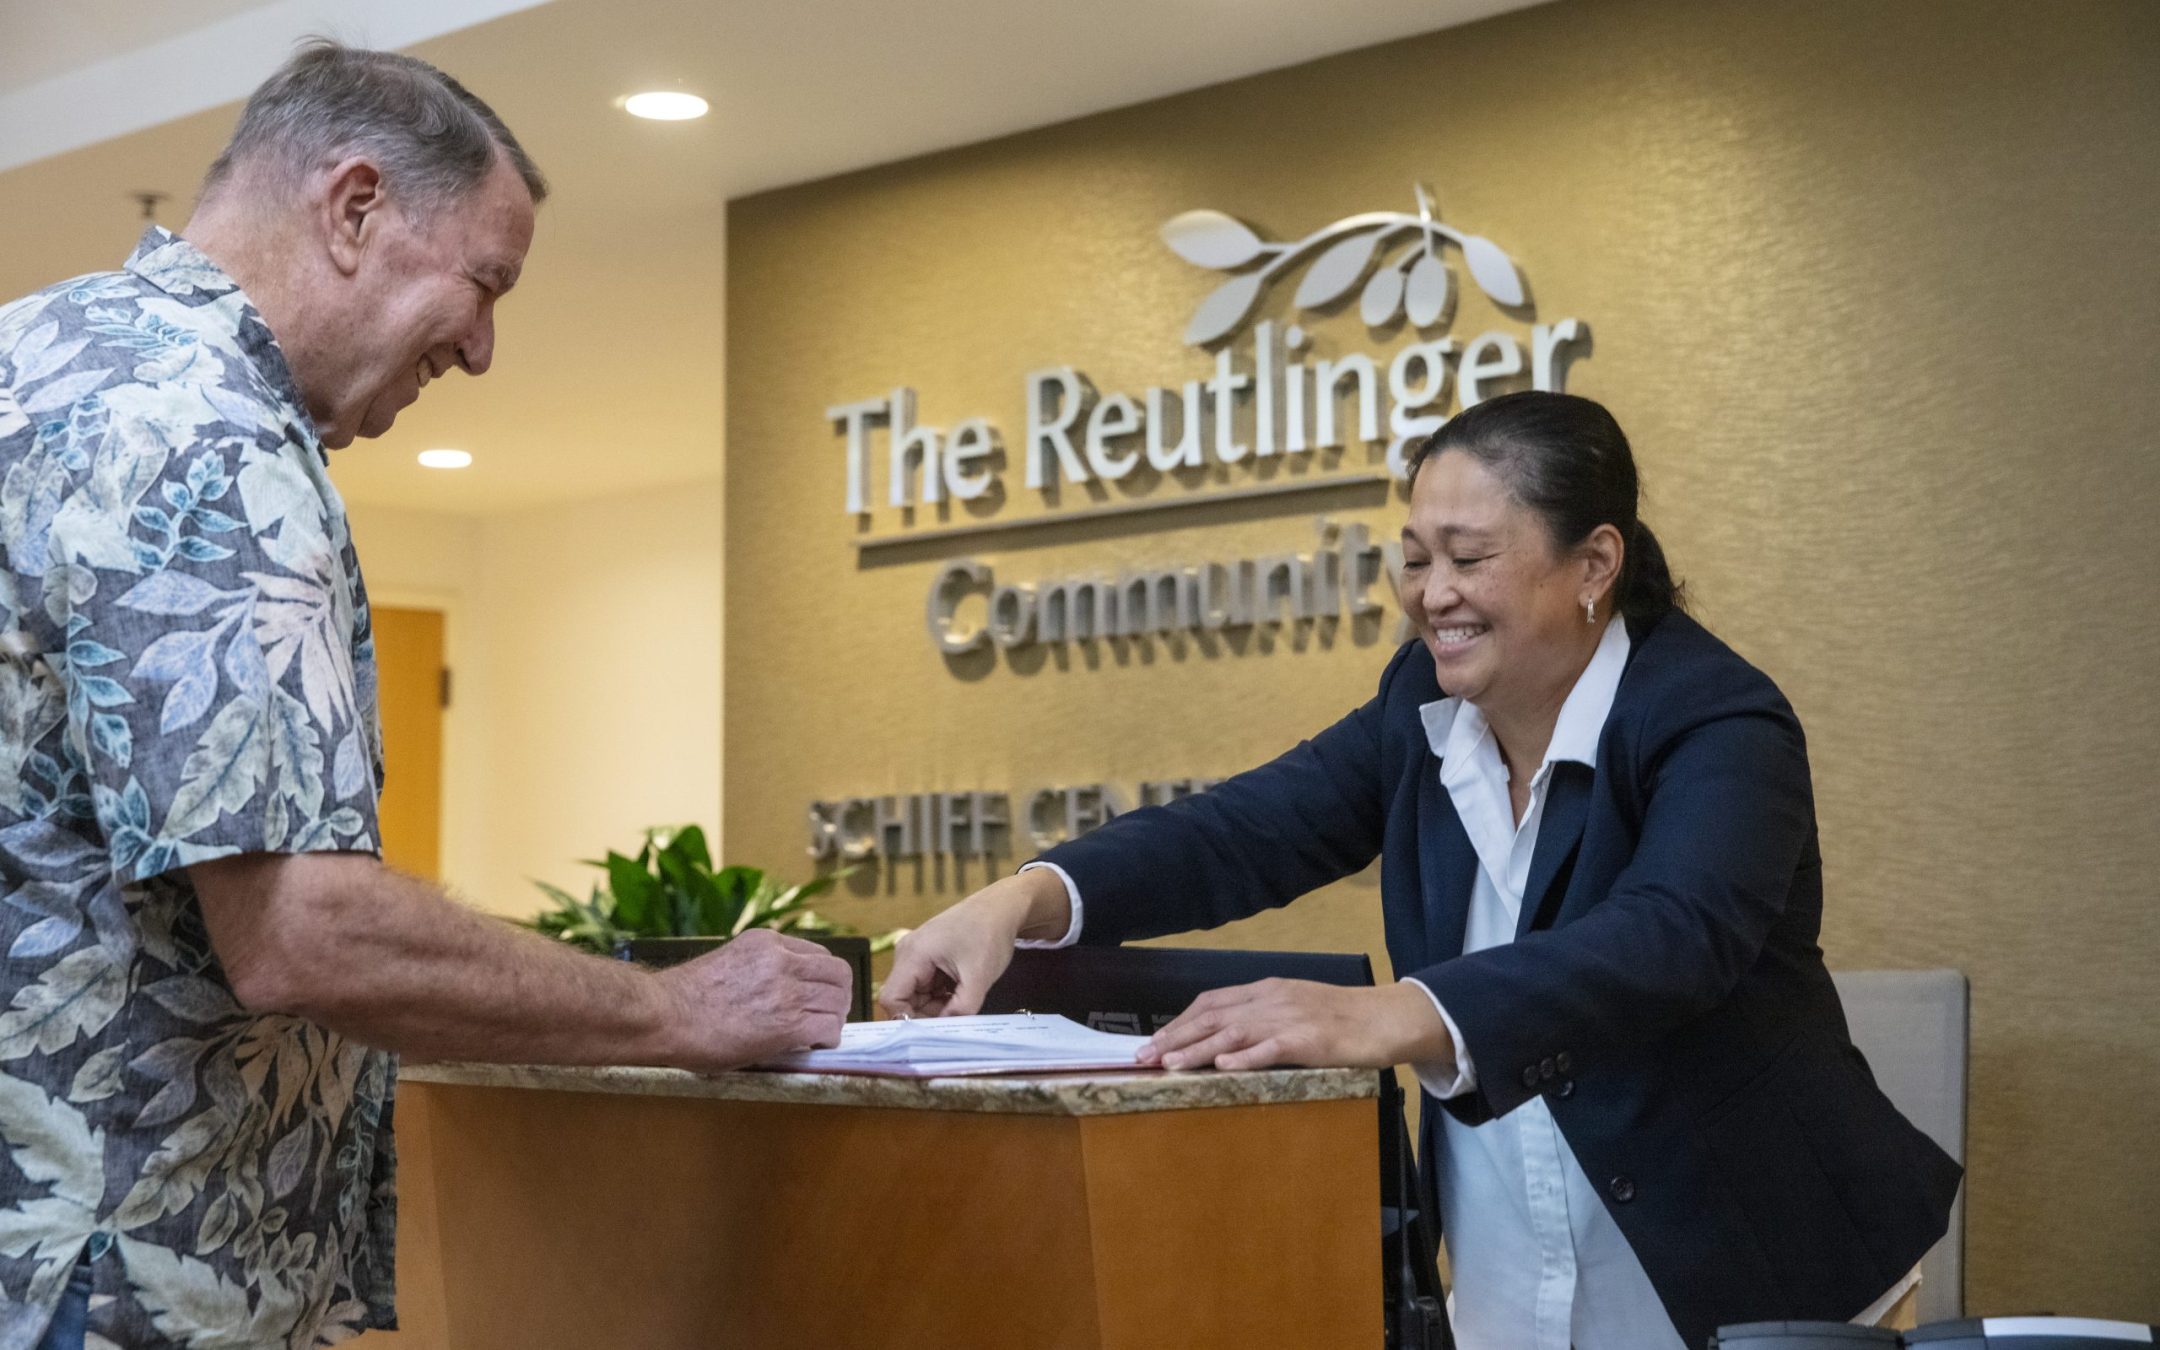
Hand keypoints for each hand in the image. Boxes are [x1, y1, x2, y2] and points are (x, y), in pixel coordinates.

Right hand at [658, 929, 853, 1071]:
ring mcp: (788, 991)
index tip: (817, 994)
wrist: (665, 1015)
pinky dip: (828, 1039)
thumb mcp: (730, 962)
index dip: (823, 978)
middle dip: (838, 996)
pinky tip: (815, 1046)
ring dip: (834, 1018)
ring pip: (838, 1001)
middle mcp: (782, 961)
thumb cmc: (685, 997)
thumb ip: (760, 968)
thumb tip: (777, 991)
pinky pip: (829, 1028)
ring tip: (821, 1033)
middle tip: (829, 1014)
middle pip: (838, 974)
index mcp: (767, 943)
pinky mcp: (789, 1024)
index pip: (819, 955)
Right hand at [878, 869, 1069, 1017]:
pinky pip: (925, 987)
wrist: (1002, 908)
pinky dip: (941, 996)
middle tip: (956, 1019)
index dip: (907, 1020)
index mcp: (913, 954)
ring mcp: (916, 955)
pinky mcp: (926, 958)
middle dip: (927, 1014)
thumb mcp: (979, 978)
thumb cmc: (990, 934)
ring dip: (937, 1006)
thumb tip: (945, 1033)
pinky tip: (961, 991)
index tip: (933, 1032)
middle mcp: (907, 954)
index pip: (891, 999)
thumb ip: (961, 1009)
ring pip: (916, 996)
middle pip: (904, 999)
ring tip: (963, 1000)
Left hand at [1138, 979, 1454, 1072]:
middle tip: (1144, 1057)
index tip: (1153, 1042)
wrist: (1387, 1017)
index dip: (1179, 1022)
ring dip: (1198, 1049)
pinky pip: (1273, 1048)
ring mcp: (1290, 1017)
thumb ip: (1262, 1017)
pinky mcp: (1310, 1039)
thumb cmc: (1342, 1019)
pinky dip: (1246, 1057)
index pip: (1210, 1003)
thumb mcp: (1295, 1008)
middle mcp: (1273, 998)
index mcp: (1267, 990)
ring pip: (1234, 1032)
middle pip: (1213, 1016)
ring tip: (1169, 1064)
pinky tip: (1224, 1067)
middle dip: (1175, 1037)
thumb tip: (1224, 1039)